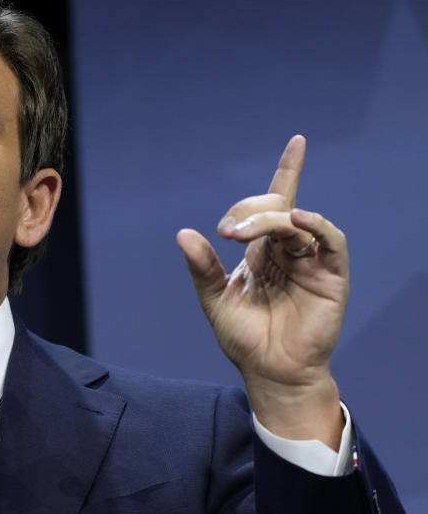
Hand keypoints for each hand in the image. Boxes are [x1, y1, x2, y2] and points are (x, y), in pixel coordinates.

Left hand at [176, 135, 348, 446]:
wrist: (269, 371)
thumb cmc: (245, 338)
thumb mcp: (215, 299)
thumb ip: (203, 267)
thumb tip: (183, 233)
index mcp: (264, 250)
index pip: (275, 203)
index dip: (289, 171)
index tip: (298, 142)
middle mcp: (289, 250)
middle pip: (277, 209)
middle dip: (250, 211)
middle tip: (227, 233)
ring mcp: (311, 261)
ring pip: (297, 222)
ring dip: (270, 219)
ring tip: (243, 233)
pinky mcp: (330, 277)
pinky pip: (330, 241)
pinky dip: (316, 226)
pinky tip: (297, 220)